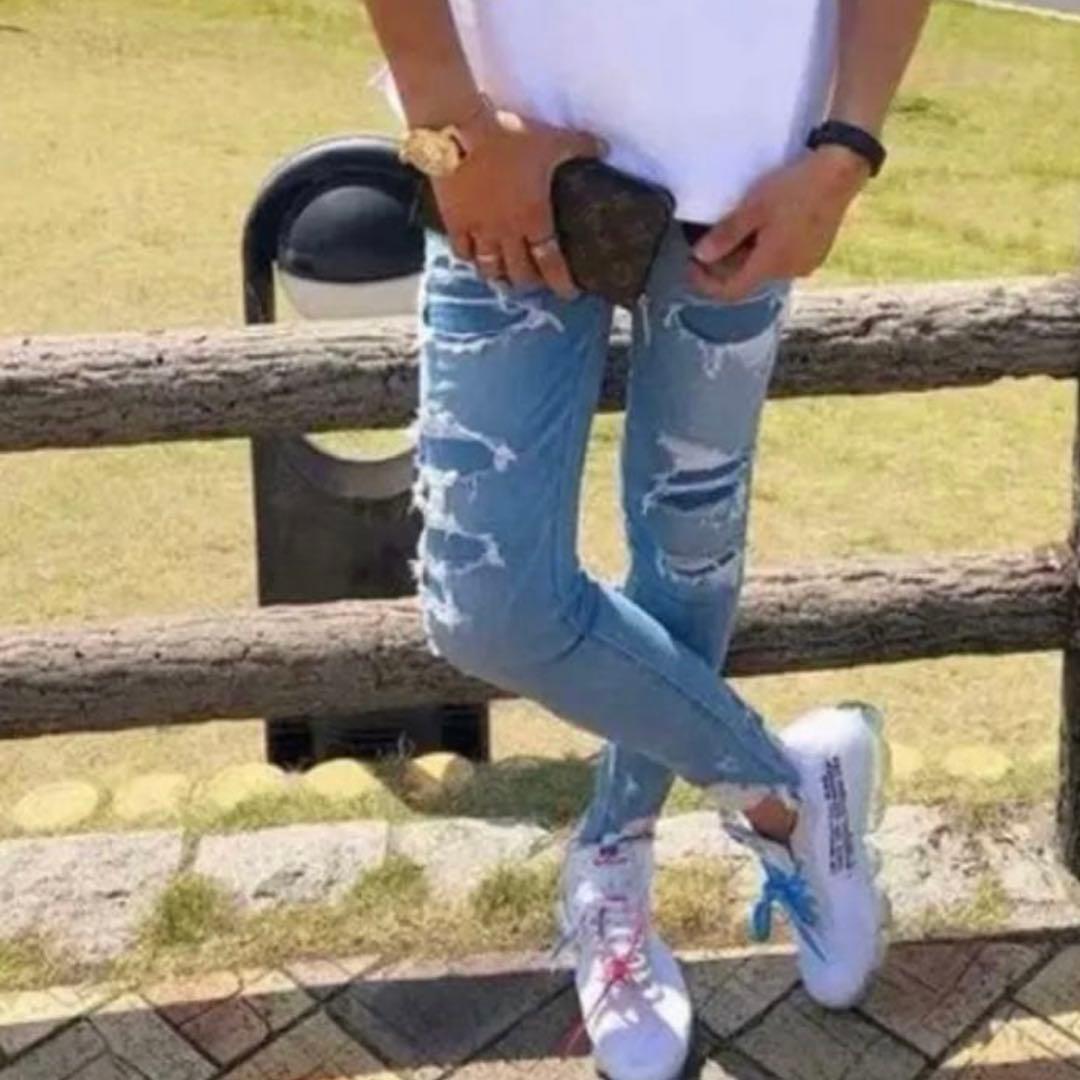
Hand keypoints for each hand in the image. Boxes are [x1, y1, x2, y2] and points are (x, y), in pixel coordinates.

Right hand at [432, 104, 607, 298]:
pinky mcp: (454, 222)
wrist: (460, 129)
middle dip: (530, 282)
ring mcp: (479, 230)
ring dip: (499, 277)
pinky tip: (472, 258)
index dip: (562, 283)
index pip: (551, 264)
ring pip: (489, 269)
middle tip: (534, 282)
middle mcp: (507, 233)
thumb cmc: (509, 136)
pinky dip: (469, 259)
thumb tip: (605, 148)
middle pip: (520, 273)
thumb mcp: (552, 139)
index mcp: (534, 219)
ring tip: (503, 278)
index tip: (569, 294)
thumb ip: (580, 146)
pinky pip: (461, 252)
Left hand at [689, 146, 870, 301]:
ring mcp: (805, 264)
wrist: (841, 171)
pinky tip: (766, 226)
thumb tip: (701, 256)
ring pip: (765, 268)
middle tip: (712, 239)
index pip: (730, 291)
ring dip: (748, 255)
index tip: (692, 267)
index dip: (705, 284)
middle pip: (747, 279)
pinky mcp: (816, 252)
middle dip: (726, 264)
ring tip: (741, 227)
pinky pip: (783, 259)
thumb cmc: (796, 187)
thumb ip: (726, 235)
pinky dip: (768, 250)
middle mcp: (789, 272)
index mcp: (770, 265)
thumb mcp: (753, 208)